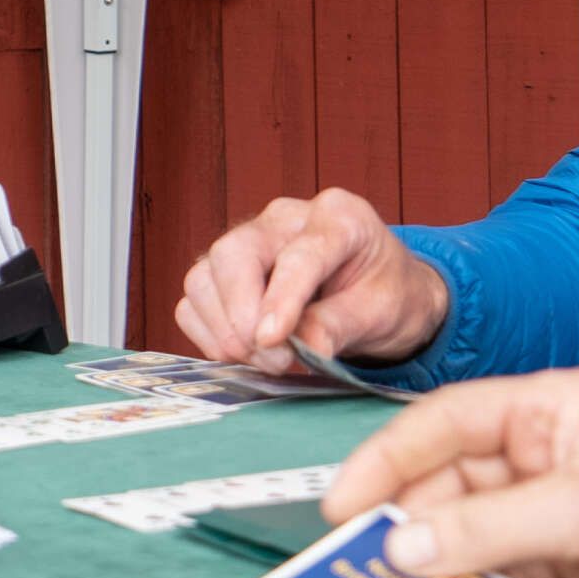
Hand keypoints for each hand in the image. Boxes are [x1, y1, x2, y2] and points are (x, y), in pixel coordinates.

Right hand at [176, 190, 453, 369]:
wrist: (378, 297)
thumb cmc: (385, 294)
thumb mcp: (382, 311)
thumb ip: (341, 325)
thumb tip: (303, 347)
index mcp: (337, 216)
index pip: (298, 255)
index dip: (281, 299)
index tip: (271, 341)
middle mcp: (282, 220)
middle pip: (233, 255)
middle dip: (243, 316)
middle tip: (276, 361)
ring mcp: (246, 243)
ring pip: (203, 280)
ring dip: (225, 332)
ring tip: (268, 362)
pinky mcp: (222, 274)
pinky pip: (193, 304)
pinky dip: (209, 336)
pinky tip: (246, 355)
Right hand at [327, 367, 578, 577]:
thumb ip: (490, 529)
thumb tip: (407, 543)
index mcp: (565, 408)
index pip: (448, 422)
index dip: (388, 463)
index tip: (344, 508)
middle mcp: (562, 453)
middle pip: (455, 492)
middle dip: (434, 543)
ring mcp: (574, 512)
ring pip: (482, 547)